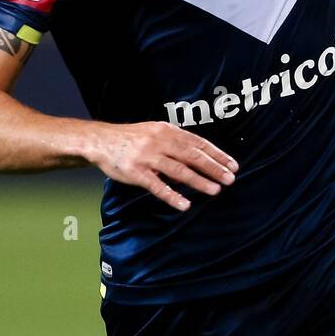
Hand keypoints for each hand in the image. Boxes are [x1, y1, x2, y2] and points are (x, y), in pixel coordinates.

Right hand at [90, 121, 238, 210]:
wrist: (101, 141)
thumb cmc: (132, 138)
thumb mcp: (156, 131)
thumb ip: (176, 140)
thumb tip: (202, 153)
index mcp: (168, 131)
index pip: (199, 143)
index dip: (217, 154)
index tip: (232, 165)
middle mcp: (160, 142)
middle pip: (193, 156)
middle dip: (214, 168)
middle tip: (230, 179)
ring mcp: (148, 158)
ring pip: (179, 171)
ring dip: (199, 181)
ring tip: (215, 190)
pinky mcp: (137, 173)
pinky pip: (158, 187)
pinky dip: (172, 196)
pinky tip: (185, 204)